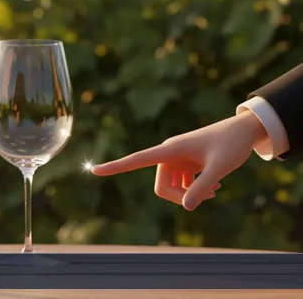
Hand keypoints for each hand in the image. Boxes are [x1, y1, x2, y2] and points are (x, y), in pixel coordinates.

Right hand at [90, 111, 268, 210]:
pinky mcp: (186, 162)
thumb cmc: (232, 145)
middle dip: (179, 197)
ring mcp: (177, 159)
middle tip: (205, 197)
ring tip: (214, 190)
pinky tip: (214, 186)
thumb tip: (186, 207)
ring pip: (171, 187)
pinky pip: (181, 183)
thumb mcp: (220, 168)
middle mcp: (169, 154)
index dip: (115, 166)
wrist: (244, 131)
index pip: (136, 160)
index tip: (94, 170)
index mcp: (170, 150)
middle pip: (161, 186)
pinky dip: (195, 189)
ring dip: (190, 194)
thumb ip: (202, 187)